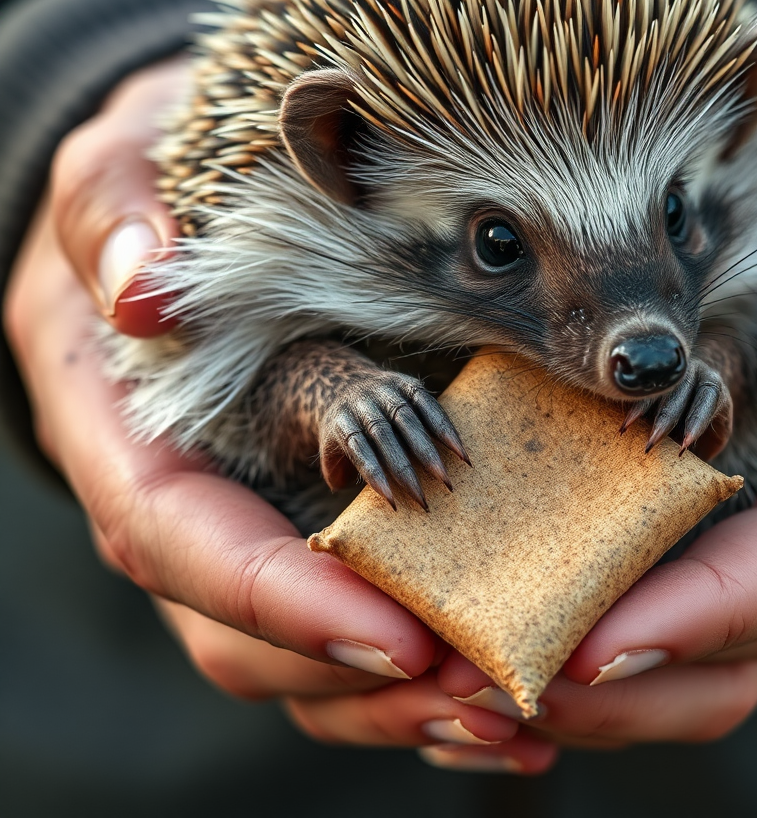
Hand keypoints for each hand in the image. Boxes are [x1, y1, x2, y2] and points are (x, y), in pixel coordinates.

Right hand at [4, 59, 521, 753]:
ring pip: (307, 654)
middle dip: (362, 678)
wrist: (185, 222)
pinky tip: (511, 681)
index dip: (279, 601)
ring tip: (516, 707)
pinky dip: (425, 666)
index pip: (185, 543)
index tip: (390, 633)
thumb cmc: (150, 199)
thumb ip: (113, 220)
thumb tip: (142, 293)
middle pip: (252, 634)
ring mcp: (255, 523)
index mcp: (133, 438)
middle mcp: (194, 506)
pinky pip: (357, 619)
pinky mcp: (312, 521)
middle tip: (487, 687)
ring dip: (408, 697)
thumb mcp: (113, 178)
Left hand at [427, 58, 756, 770]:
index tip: (601, 640)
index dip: (711, 611)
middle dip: (626, 681)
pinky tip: (499, 641)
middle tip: (497, 687)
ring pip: (700, 657)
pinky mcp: (717, 522)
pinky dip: (585, 637)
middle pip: (745, 643)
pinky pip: (662, 608)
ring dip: (593, 691)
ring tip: (476, 688)